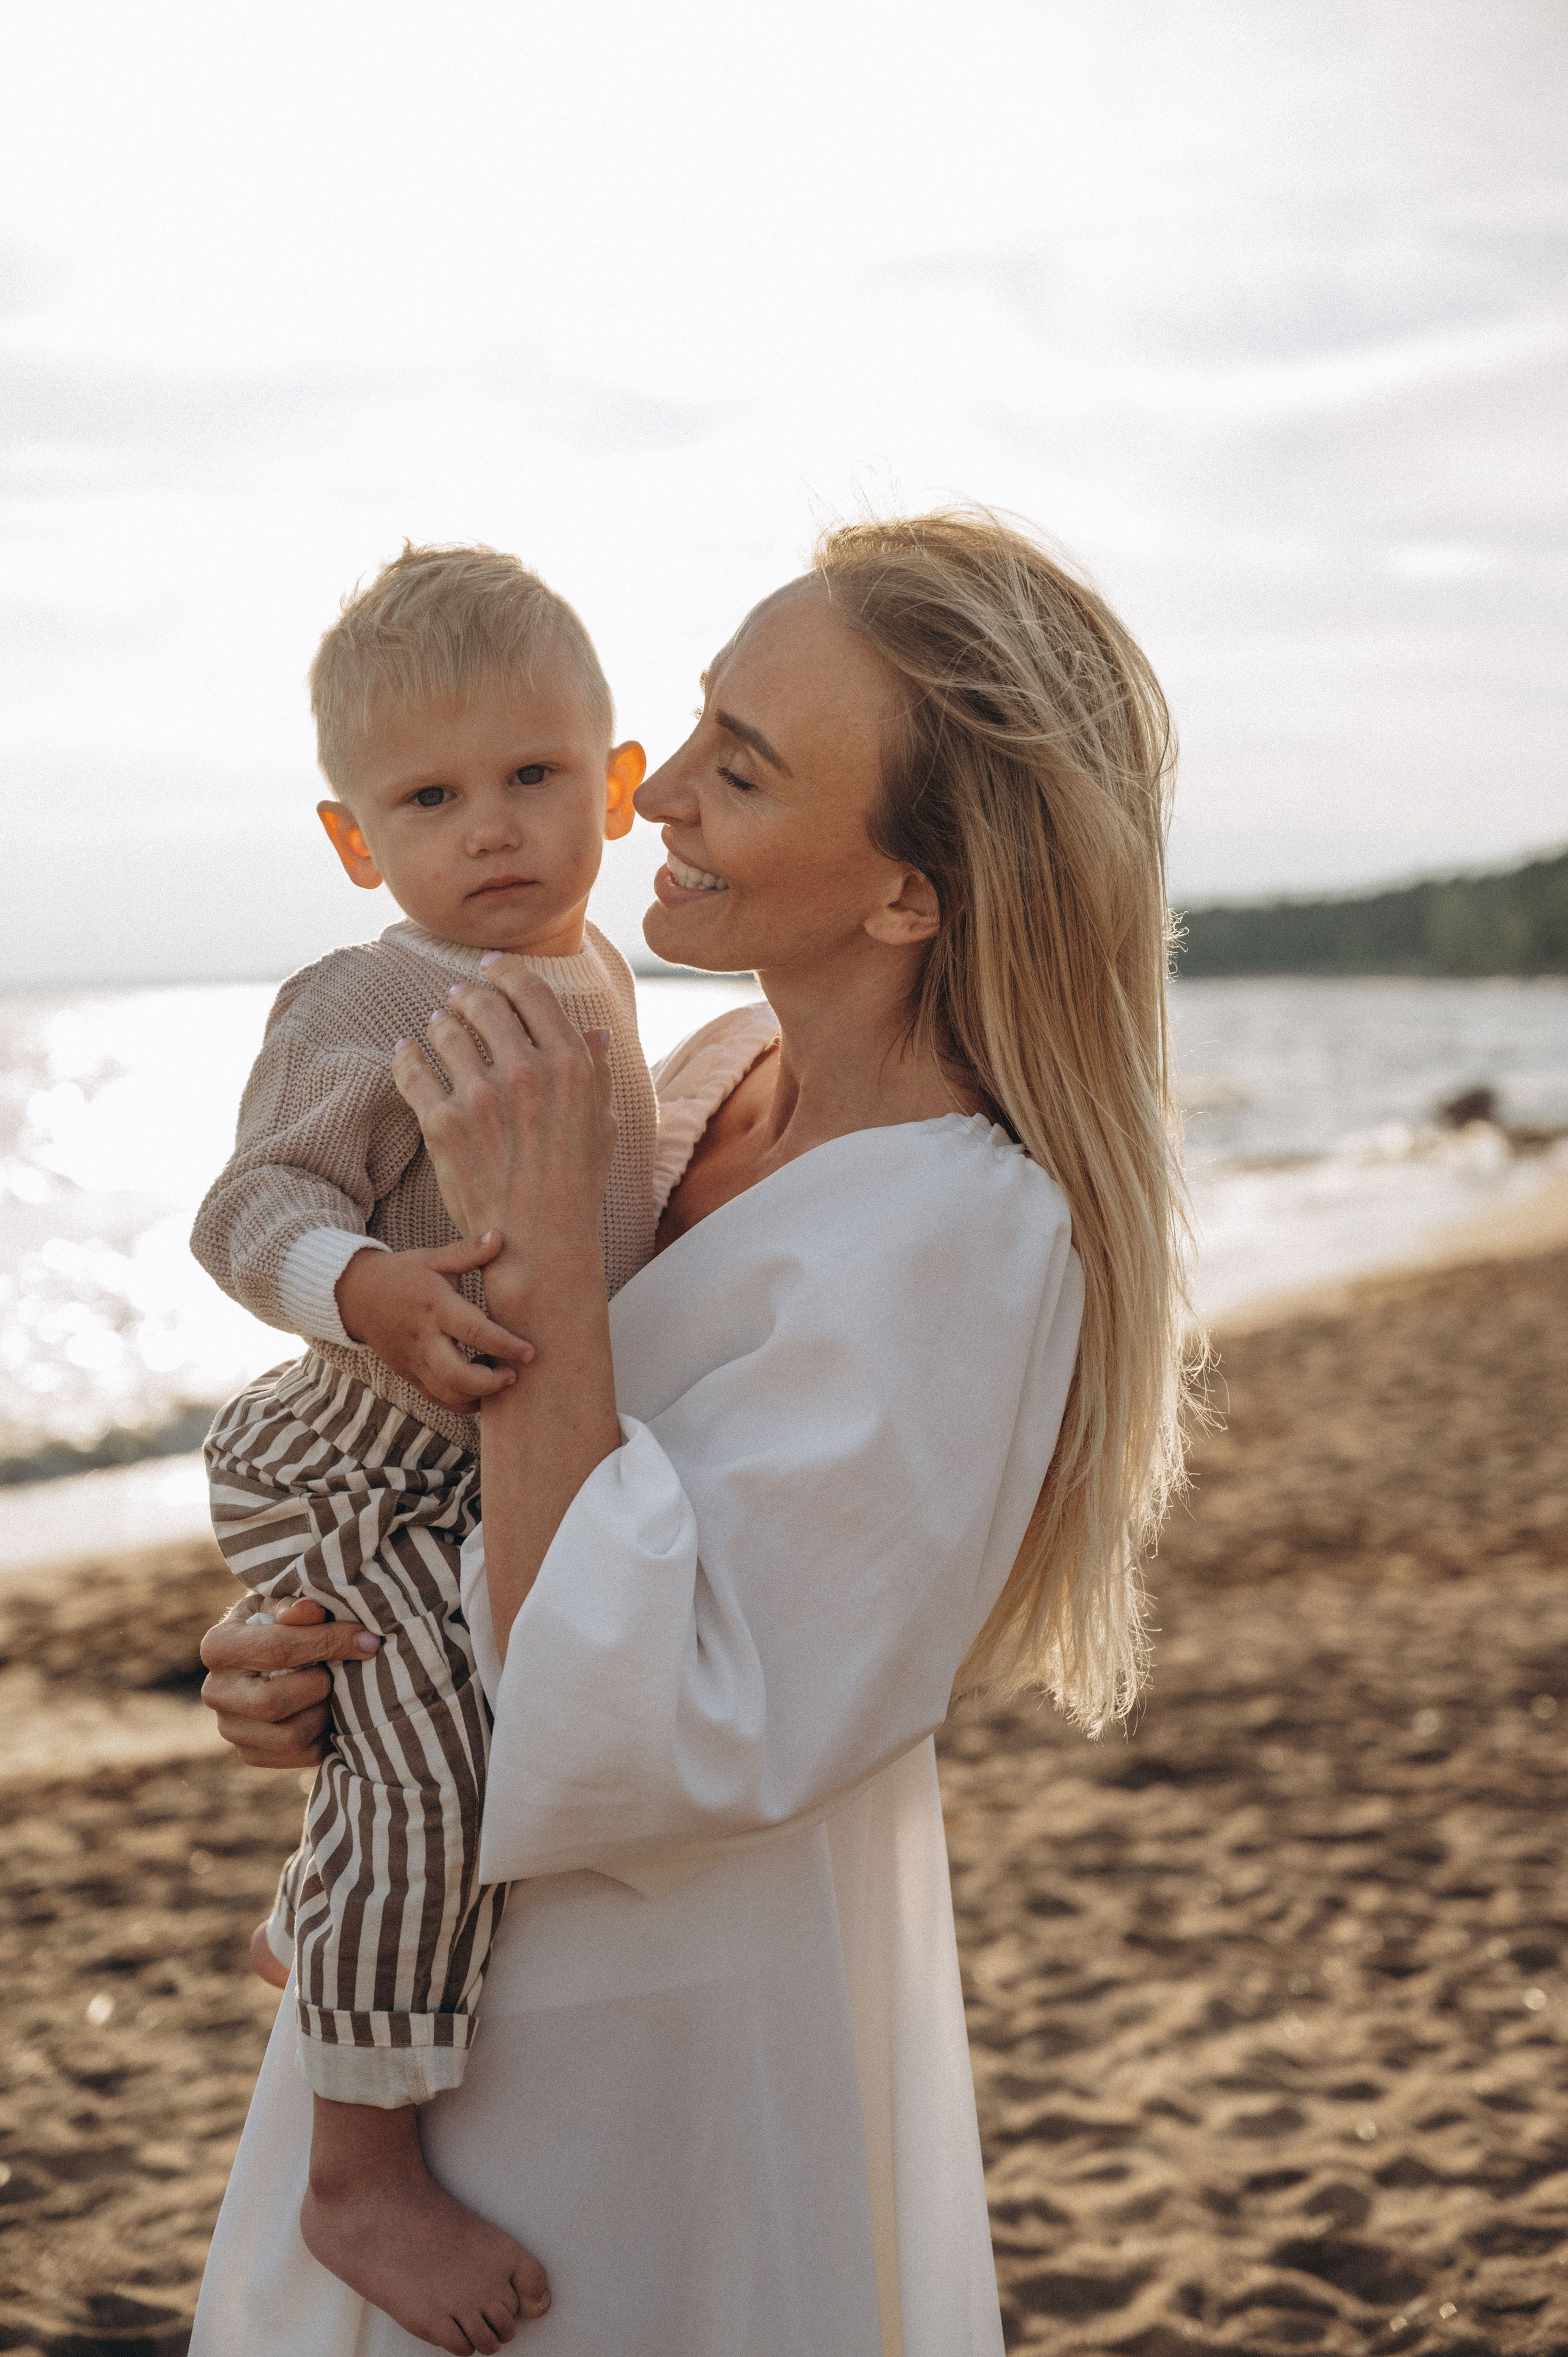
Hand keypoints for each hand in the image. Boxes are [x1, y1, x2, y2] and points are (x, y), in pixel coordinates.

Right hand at [200, 1594, 377, 1767]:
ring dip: (323, 1712)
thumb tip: (310, 1610)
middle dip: (319, 1685)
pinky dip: (324, 1735)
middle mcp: (215, 1691)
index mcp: (218, 1646)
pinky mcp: (251, 1753)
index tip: (367, 1639)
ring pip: (289, 1736)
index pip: (278, 1649)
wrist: (271, 1657)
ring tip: (334, 1690)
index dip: (329, 1642)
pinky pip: (300, 1755)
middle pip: (273, 1702)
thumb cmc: (283, 1622)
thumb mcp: (285, 1603)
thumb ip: (295, 1606)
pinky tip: (328, 1710)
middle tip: (341, 1671)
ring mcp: (230, 1728)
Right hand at [335, 1233, 534, 1412]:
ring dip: (477, 1394)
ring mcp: (414, 1360)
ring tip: (499, 1380)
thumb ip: (468, 1252)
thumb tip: (500, 1236)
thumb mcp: (433, 1258)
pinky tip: (481, 1391)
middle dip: (490, 1382)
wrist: (356, 1296)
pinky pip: (436, 1398)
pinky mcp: (408, 1374)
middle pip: (456, 1374)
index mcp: (435, 1307)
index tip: (529, 1351)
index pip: (473, 1330)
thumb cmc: (404, 1274)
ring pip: (446, 1392)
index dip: (504, 1344)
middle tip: (515, 1374)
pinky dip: (461, 1402)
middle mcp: (424, 1338)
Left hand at [392, 968, 615, 1302]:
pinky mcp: (442, 1123)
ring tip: (437, 1025)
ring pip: (446, 1032)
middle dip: (468, 993)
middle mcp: (526, 1072)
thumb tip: (596, 1034)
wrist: (539, 1243)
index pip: (533, 994)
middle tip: (458, 995)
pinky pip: (412, 1070)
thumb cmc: (576, 1186)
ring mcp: (480, 1096)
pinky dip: (405, 1054)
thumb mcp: (601, 1125)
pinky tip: (405, 1049)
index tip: (492, 966)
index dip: (508, 972)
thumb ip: (596, 1074)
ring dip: (439, 1023)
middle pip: (484, 1005)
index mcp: (570, 1065)